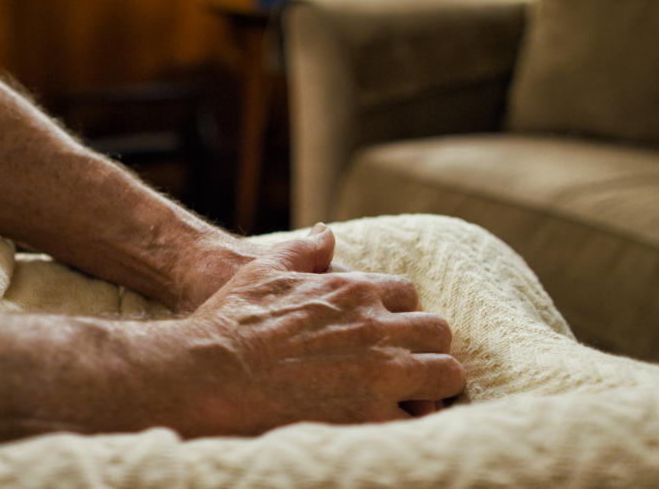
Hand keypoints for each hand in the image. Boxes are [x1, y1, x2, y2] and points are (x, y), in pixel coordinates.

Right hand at [166, 224, 464, 435]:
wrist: (212, 372)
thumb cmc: (232, 322)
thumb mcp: (266, 270)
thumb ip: (303, 251)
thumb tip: (326, 234)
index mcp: (355, 290)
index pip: (408, 295)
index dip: (398, 315)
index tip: (385, 332)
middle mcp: (377, 327)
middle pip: (437, 332)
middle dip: (427, 349)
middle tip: (406, 368)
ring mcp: (380, 372)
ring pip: (446, 375)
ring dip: (432, 386)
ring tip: (409, 400)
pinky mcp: (370, 415)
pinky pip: (418, 420)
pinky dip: (408, 423)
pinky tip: (388, 426)